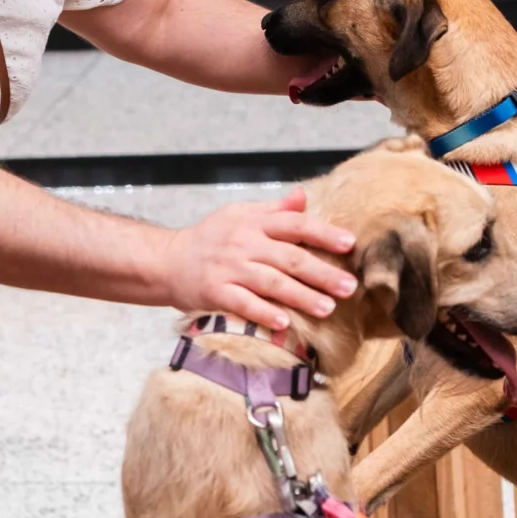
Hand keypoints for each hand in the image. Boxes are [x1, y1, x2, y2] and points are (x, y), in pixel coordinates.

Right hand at [164, 189, 357, 330]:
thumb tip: (304, 195)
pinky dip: (264, 312)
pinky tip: (285, 322)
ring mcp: (229, 269)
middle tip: (349, 288)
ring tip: (327, 308)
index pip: (295, 224)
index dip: (323, 233)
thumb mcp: (240, 215)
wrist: (166, 260)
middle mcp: (244, 243)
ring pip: (271, 283)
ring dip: (301, 296)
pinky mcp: (215, 292)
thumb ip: (274, 209)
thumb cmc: (210, 238)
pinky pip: (243, 303)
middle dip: (322, 273)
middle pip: (289, 258)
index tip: (349, 244)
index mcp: (254, 222)